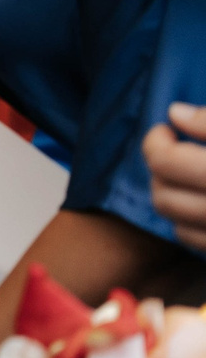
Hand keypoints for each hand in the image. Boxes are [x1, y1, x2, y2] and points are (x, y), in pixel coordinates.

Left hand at [145, 102, 205, 253]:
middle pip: (162, 195)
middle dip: (161, 171)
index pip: (166, 162)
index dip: (157, 141)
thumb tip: (175, 113)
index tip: (166, 131)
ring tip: (190, 177)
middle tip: (176, 153)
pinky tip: (203, 203)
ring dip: (173, 197)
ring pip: (174, 222)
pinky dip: (190, 223)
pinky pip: (195, 243)